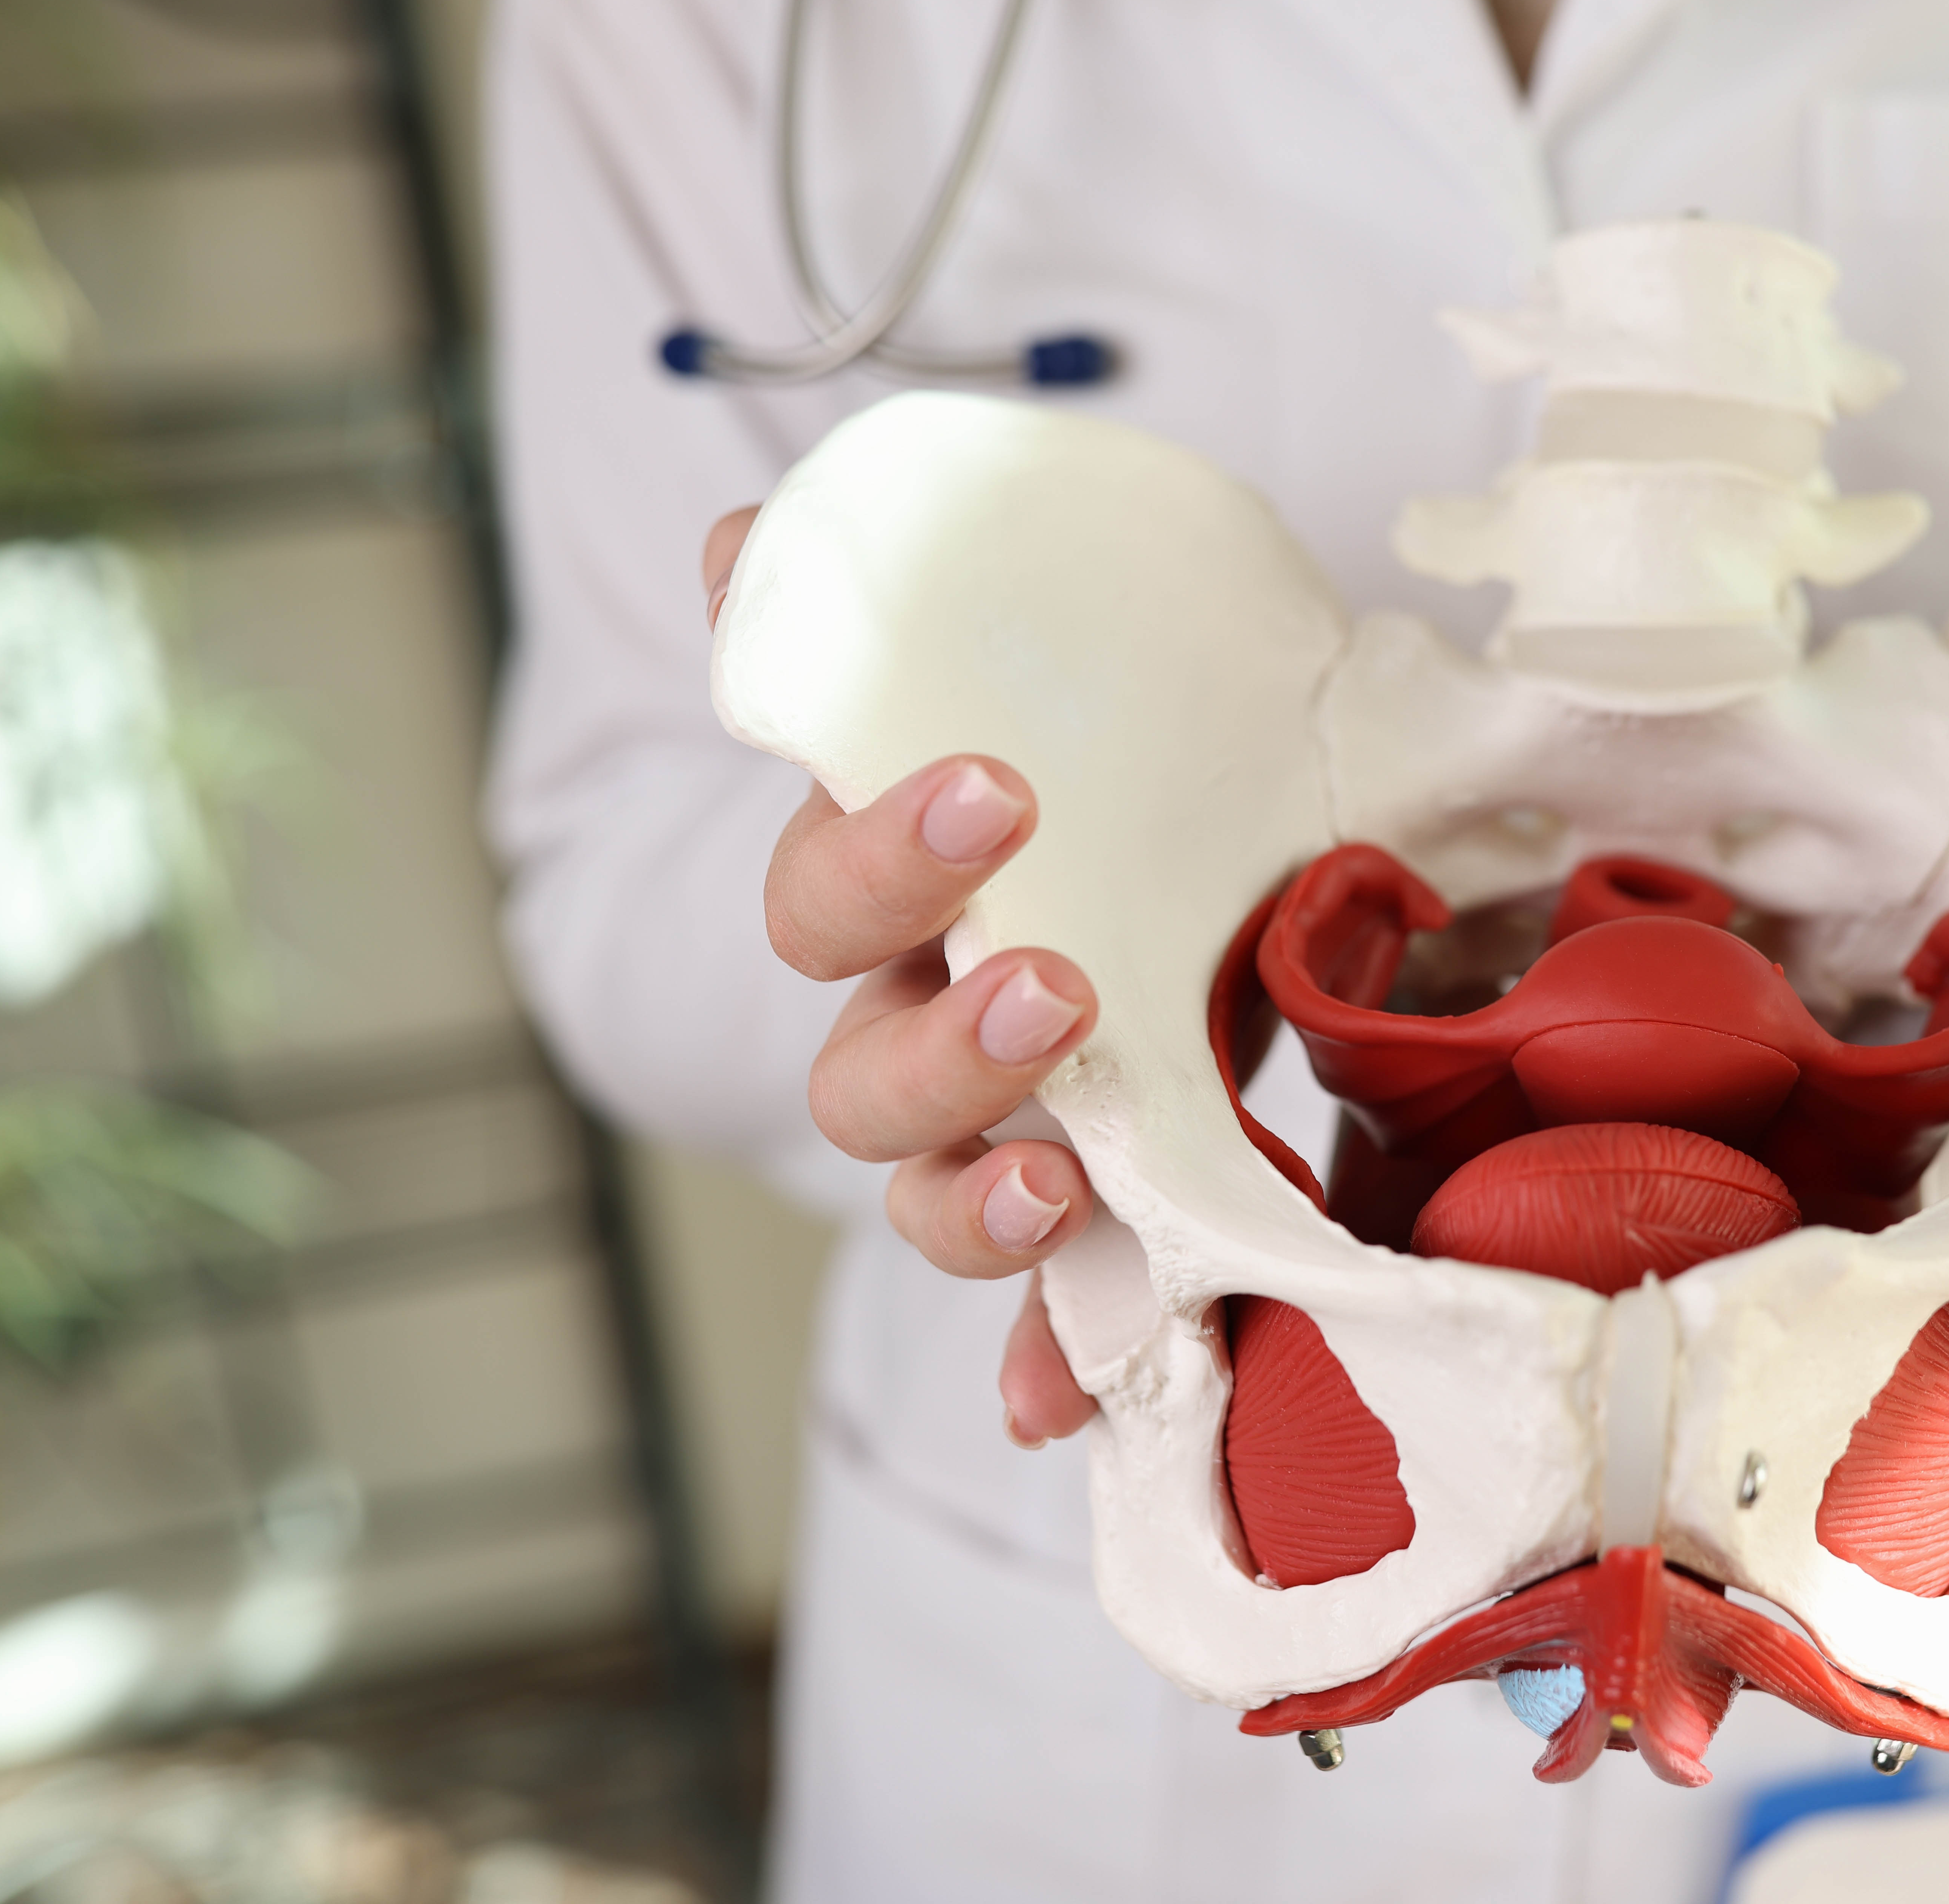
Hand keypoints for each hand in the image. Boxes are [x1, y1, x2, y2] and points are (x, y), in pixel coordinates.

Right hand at [708, 508, 1105, 1446]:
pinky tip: (1055, 1411)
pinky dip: (1042, 1365)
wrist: (1215, 853)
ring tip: (1062, 1176)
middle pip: (859, 1075)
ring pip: (922, 1200)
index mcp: (901, 901)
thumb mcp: (1050, 686)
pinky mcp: (1081, 1215)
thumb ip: (891, 625)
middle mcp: (915, 1027)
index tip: (995, 787)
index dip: (886, 852)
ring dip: (979, 1204)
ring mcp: (987, 1134)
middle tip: (1055, 989)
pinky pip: (1040, 1319)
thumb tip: (733, 538)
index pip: (830, 893)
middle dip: (945, 1041)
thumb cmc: (1111, 772)